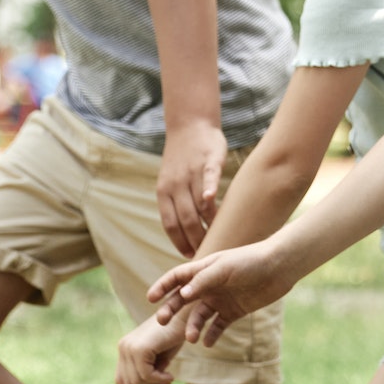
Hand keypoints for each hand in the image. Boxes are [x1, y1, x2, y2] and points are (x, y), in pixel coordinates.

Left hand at [114, 314, 188, 383]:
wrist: (185, 316)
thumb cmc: (174, 336)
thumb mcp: (160, 361)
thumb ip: (150, 377)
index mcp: (125, 348)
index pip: (120, 379)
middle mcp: (123, 347)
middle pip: (127, 383)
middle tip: (165, 381)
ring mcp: (129, 347)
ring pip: (136, 381)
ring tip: (168, 377)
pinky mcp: (140, 348)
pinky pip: (146, 375)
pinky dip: (159, 380)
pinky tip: (170, 376)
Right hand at [146, 238, 291, 348]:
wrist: (279, 268)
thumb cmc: (250, 261)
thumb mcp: (224, 268)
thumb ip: (202, 281)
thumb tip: (181, 296)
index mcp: (203, 269)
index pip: (177, 278)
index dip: (163, 286)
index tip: (150, 298)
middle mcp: (208, 286)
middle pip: (183, 300)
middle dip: (171, 310)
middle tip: (161, 322)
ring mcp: (220, 299)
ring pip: (199, 317)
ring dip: (192, 327)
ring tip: (191, 338)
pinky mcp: (233, 312)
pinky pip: (217, 327)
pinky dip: (211, 335)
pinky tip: (207, 343)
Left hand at [156, 121, 225, 255]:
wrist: (189, 126)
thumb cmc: (183, 160)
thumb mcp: (172, 183)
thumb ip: (178, 205)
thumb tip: (188, 235)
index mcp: (164, 192)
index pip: (170, 224)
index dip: (180, 243)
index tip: (191, 257)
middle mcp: (175, 184)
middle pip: (186, 219)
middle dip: (197, 240)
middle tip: (208, 254)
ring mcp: (191, 172)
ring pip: (199, 204)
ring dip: (209, 224)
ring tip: (220, 238)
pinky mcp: (208, 160)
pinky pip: (208, 178)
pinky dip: (209, 190)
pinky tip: (212, 202)